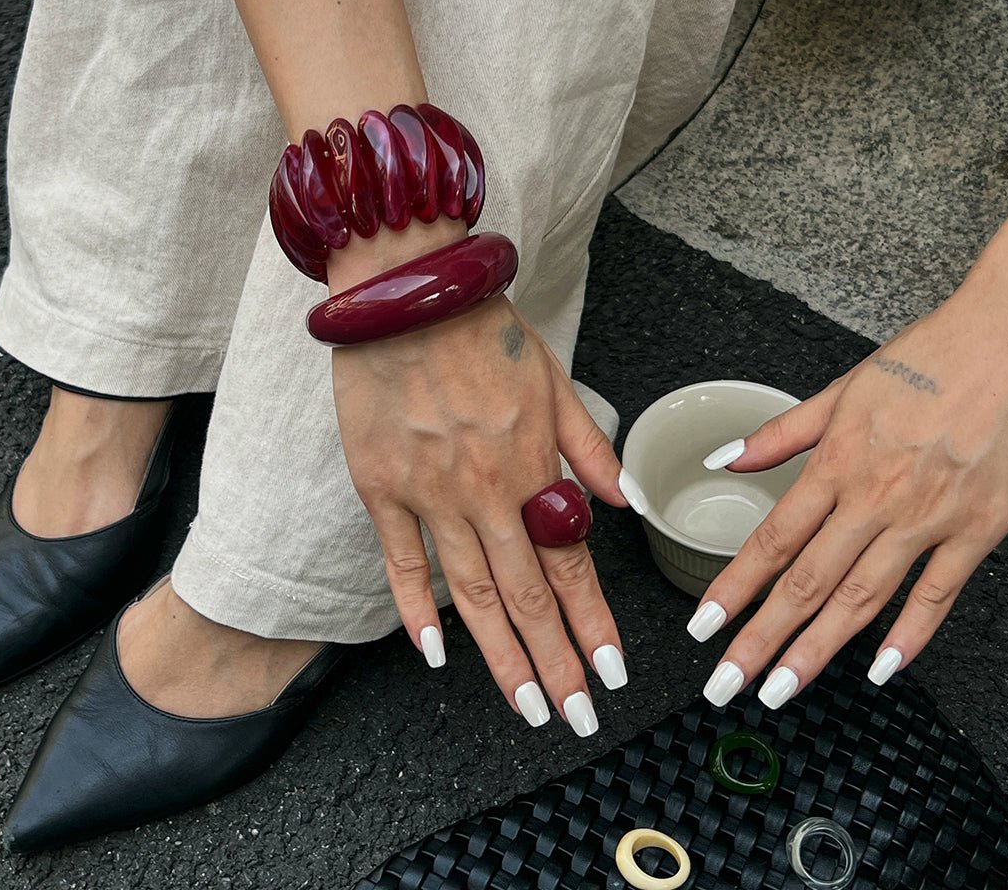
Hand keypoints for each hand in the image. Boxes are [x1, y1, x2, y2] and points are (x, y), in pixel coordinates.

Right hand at [329, 226, 641, 731]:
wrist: (404, 293)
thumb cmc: (481, 330)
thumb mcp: (555, 378)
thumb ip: (591, 448)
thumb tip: (627, 503)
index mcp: (531, 464)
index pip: (570, 564)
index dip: (592, 623)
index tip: (611, 673)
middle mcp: (484, 490)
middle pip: (526, 595)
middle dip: (555, 663)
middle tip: (574, 715)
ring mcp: (428, 493)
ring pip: (471, 592)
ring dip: (500, 656)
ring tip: (525, 705)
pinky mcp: (380, 487)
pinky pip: (401, 561)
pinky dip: (417, 611)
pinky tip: (435, 655)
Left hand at [689, 289, 1007, 708]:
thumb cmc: (929, 358)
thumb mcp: (842, 389)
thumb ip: (781, 433)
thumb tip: (725, 458)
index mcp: (837, 462)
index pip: (771, 540)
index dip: (733, 589)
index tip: (703, 627)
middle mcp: (875, 497)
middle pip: (807, 582)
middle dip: (761, 639)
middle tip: (728, 683)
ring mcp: (928, 518)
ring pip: (862, 599)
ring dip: (817, 649)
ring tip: (782, 688)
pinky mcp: (978, 529)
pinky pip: (937, 594)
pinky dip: (908, 635)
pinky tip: (880, 667)